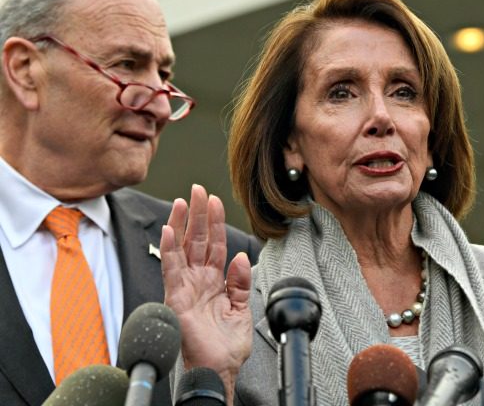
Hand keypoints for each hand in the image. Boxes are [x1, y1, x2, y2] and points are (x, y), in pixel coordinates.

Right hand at [160, 184, 251, 398]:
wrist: (218, 368)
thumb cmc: (227, 344)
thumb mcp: (242, 308)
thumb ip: (241, 282)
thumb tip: (241, 257)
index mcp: (214, 280)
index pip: (214, 244)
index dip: (214, 222)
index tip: (215, 200)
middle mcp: (198, 279)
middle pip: (196, 240)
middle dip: (198, 214)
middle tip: (198, 190)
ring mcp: (185, 286)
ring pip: (181, 247)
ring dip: (181, 224)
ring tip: (183, 202)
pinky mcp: (176, 296)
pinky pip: (170, 268)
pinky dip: (168, 248)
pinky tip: (168, 230)